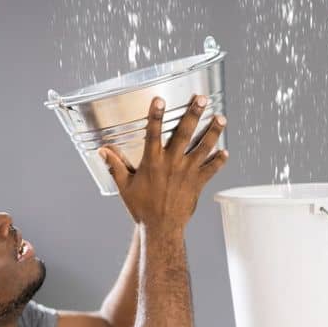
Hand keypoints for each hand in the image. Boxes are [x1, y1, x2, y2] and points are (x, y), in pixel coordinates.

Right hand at [99, 95, 227, 231]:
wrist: (161, 228)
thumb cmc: (141, 208)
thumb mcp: (125, 186)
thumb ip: (115, 166)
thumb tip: (102, 150)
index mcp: (152, 161)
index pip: (153, 132)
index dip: (156, 115)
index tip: (160, 99)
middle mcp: (171, 163)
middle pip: (185, 133)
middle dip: (194, 114)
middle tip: (202, 98)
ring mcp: (187, 173)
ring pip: (203, 148)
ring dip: (213, 132)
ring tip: (221, 118)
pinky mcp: (198, 184)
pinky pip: (212, 170)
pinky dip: (219, 161)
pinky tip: (225, 151)